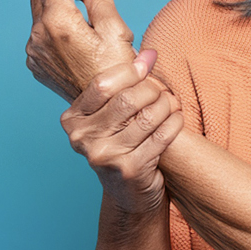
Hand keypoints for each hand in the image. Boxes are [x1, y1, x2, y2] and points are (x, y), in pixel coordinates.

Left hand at [26, 0, 136, 101]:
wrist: (107, 109)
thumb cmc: (116, 72)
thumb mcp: (116, 28)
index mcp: (57, 22)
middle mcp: (38, 36)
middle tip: (88, 2)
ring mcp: (34, 53)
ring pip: (41, 16)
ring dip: (61, 13)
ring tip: (88, 31)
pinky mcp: (36, 65)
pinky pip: (41, 38)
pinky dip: (56, 33)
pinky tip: (78, 48)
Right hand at [62, 50, 183, 214]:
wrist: (129, 195)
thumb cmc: (122, 145)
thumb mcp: (111, 117)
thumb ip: (123, 86)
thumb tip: (148, 54)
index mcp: (73, 119)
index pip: (102, 84)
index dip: (130, 70)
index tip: (149, 62)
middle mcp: (82, 138)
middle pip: (126, 99)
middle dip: (153, 89)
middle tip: (164, 90)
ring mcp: (105, 156)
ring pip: (147, 116)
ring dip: (167, 105)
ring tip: (172, 103)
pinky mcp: (130, 170)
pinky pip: (161, 136)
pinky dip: (174, 123)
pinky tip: (177, 118)